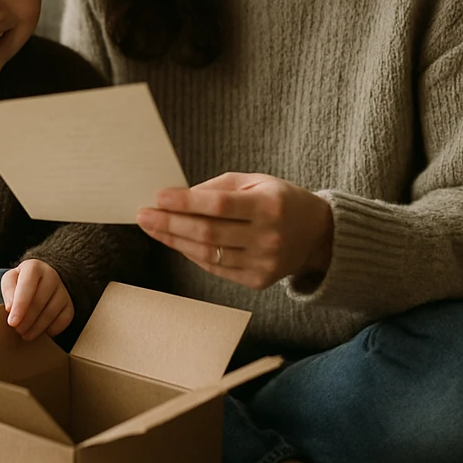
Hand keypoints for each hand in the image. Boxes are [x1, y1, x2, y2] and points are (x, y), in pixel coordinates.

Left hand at [1, 259, 73, 340]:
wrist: (41, 281)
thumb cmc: (21, 283)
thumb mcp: (10, 280)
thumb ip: (8, 291)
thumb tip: (10, 308)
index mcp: (34, 267)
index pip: (27, 285)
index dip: (20, 305)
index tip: (12, 322)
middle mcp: (52, 276)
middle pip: (39, 301)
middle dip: (26, 320)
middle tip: (16, 329)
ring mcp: (63, 291)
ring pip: (50, 313)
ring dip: (36, 328)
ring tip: (24, 334)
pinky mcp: (69, 305)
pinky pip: (62, 321)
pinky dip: (50, 330)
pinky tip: (39, 332)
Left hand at [135, 172, 333, 289]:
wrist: (318, 236)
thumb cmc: (281, 201)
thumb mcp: (258, 181)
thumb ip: (219, 187)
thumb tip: (179, 196)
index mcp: (270, 206)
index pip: (218, 205)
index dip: (185, 202)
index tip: (158, 196)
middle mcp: (268, 237)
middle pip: (208, 232)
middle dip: (170, 223)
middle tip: (144, 215)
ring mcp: (263, 263)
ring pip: (208, 253)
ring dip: (174, 240)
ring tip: (152, 228)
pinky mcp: (258, 281)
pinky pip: (216, 267)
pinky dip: (191, 254)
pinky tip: (176, 241)